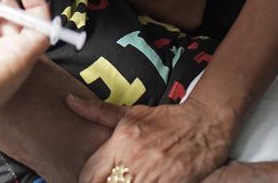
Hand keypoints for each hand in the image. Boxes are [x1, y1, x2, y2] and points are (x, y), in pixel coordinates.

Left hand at [67, 94, 233, 182]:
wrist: (206, 124)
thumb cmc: (166, 119)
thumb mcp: (131, 113)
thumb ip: (98, 112)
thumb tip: (70, 102)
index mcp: (123, 141)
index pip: (90, 174)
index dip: (86, 180)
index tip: (90, 178)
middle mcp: (136, 161)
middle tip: (106, 179)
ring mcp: (155, 177)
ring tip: (122, 180)